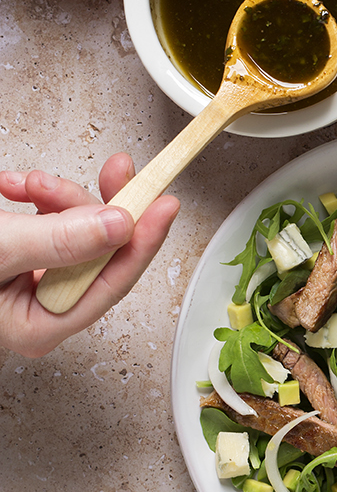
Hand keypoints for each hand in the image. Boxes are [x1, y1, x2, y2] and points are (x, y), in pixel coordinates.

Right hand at [0, 157, 179, 357]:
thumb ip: (57, 241)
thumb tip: (120, 226)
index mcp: (40, 324)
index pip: (111, 282)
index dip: (144, 241)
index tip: (166, 202)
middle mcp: (39, 308)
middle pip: (98, 250)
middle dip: (95, 205)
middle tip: (118, 167)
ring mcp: (27, 282)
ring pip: (72, 229)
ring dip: (53, 196)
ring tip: (21, 184)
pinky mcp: (15, 256)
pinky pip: (43, 222)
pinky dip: (31, 198)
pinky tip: (9, 189)